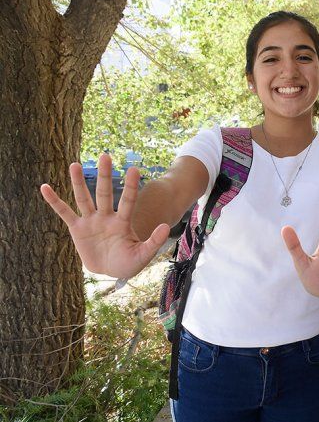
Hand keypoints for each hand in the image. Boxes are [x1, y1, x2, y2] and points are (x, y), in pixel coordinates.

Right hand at [40, 154, 169, 278]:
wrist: (111, 271)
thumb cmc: (129, 263)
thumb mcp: (143, 255)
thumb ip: (153, 241)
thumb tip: (166, 226)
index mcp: (123, 222)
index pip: (128, 201)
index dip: (130, 186)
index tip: (134, 168)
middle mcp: (107, 217)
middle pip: (105, 193)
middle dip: (105, 175)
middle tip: (106, 155)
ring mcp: (91, 221)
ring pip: (84, 198)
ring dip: (78, 182)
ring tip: (75, 164)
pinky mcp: (77, 229)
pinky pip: (64, 213)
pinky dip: (54, 201)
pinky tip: (45, 187)